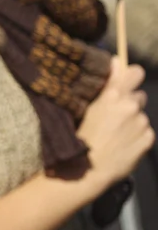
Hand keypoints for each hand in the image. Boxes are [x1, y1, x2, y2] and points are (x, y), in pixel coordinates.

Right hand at [79, 61, 153, 191]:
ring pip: (141, 116)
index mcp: (113, 95)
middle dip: (130, 104)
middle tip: (115, 118)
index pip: (135, 72)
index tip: (125, 84)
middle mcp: (130, 105)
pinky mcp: (148, 138)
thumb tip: (118, 60)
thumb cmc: (80, 136)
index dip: (131, 77)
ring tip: (116, 135)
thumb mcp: (88, 106)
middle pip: (139, 96)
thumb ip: (108, 83)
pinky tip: (123, 145)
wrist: (87, 169)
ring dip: (133, 122)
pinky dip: (138, 137)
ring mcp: (141, 123)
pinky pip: (146, 133)